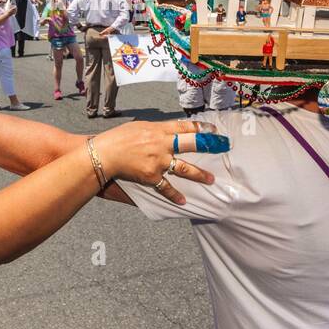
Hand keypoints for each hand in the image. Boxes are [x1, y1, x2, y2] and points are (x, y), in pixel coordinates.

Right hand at [92, 119, 223, 205]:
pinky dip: (175, 195)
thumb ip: (157, 129)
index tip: (214, 129)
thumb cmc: (118, 138)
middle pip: (192, 144)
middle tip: (224, 147)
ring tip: (211, 180)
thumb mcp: (139, 126)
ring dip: (199, 175)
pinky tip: (183, 201)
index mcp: (159, 130)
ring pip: (184, 168)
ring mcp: (158, 162)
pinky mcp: (151, 176)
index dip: (202, 127)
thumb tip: (171, 130)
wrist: (103, 154)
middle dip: (210, 145)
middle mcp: (162, 145)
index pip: (186, 127)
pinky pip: (166, 187)